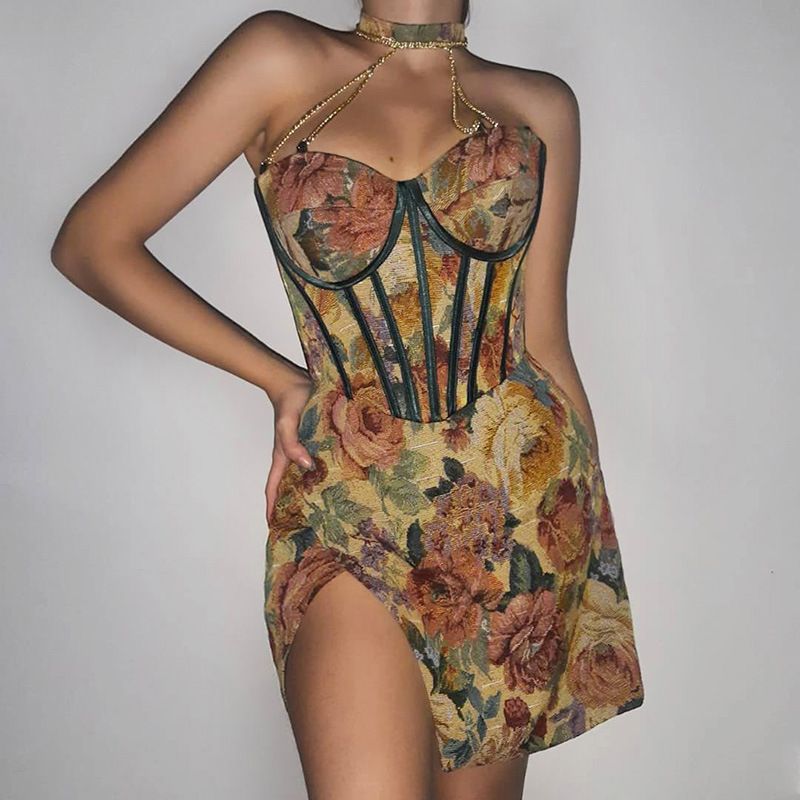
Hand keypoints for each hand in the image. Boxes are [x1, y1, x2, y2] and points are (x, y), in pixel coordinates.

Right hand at [264, 372, 314, 523]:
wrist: (294, 384)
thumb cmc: (288, 403)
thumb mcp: (287, 424)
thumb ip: (293, 444)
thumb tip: (307, 465)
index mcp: (282, 456)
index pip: (273, 486)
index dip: (271, 506)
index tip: (271, 525)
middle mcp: (293, 456)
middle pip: (289, 486)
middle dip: (291, 504)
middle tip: (302, 523)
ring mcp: (304, 449)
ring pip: (305, 475)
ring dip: (309, 490)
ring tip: (323, 508)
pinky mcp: (316, 442)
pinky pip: (319, 461)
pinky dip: (323, 473)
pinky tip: (337, 479)